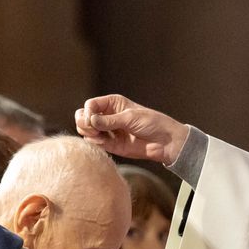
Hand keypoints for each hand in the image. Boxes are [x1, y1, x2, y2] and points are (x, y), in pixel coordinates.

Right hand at [75, 95, 189, 164]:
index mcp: (113, 103)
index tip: (92, 119)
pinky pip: (95, 143)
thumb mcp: (130, 118)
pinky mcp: (111, 145)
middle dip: (83, 122)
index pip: (90, 105)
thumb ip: (109, 120)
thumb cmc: (152, 123)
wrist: (165, 142)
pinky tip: (103, 142)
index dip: (88, 111)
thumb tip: (90, 120)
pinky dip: (95, 143)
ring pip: (86, 131)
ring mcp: (108, 131)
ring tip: (98, 136)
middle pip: (83, 117)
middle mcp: (108, 116)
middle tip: (92, 129)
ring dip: (88, 133)